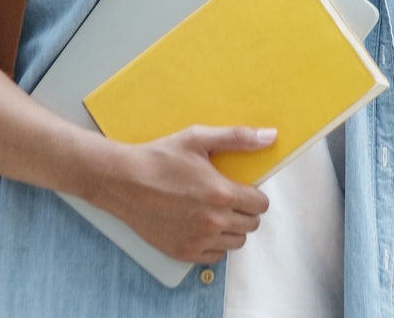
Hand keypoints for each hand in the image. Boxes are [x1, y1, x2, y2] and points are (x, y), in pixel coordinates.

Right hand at [88, 125, 275, 263]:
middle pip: (251, 225)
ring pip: (236, 242)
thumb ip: (237, 138)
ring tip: (214, 211)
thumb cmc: (159, 158)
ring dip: (231, 228)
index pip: (261, 205)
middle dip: (244, 210)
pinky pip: (215, 256)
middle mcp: (213, 221)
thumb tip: (270, 136)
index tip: (242, 188)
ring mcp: (199, 240)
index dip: (254, 194)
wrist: (123, 181)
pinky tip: (201, 225)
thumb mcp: (198, 139)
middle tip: (227, 197)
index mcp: (221, 194)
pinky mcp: (183, 252)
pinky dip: (213, 243)